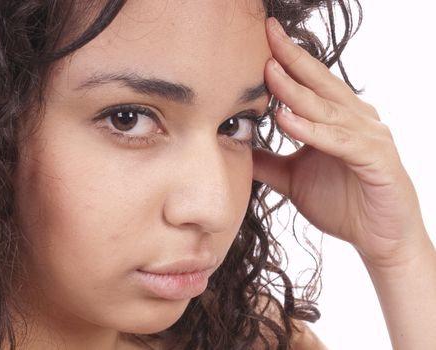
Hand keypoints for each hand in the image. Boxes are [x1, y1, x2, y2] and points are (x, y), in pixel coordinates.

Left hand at [253, 17, 427, 267]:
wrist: (378, 238)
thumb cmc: (342, 204)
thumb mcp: (293, 178)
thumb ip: (268, 161)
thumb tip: (237, 147)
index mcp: (338, 119)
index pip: (309, 83)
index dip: (286, 60)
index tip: (262, 38)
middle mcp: (356, 120)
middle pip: (320, 84)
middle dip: (292, 59)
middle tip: (268, 33)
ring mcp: (369, 137)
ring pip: (327, 110)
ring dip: (297, 92)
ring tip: (270, 74)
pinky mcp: (376, 160)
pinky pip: (341, 142)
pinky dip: (314, 132)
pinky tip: (288, 120)